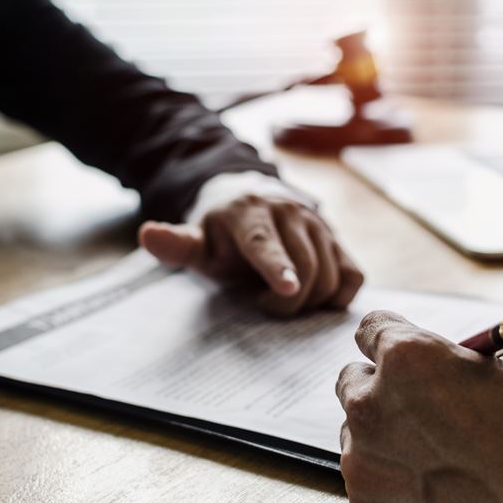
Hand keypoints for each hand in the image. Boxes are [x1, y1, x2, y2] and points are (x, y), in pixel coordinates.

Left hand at [138, 195, 363, 314]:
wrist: (250, 196)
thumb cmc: (219, 231)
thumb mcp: (195, 239)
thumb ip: (176, 244)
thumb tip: (148, 235)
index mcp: (249, 213)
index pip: (264, 243)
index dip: (276, 267)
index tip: (287, 289)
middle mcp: (289, 212)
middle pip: (305, 266)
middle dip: (289, 301)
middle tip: (264, 306)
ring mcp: (318, 223)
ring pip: (331, 274)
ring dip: (312, 301)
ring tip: (284, 296)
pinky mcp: (337, 237)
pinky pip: (353, 275)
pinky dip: (339, 294)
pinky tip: (316, 296)